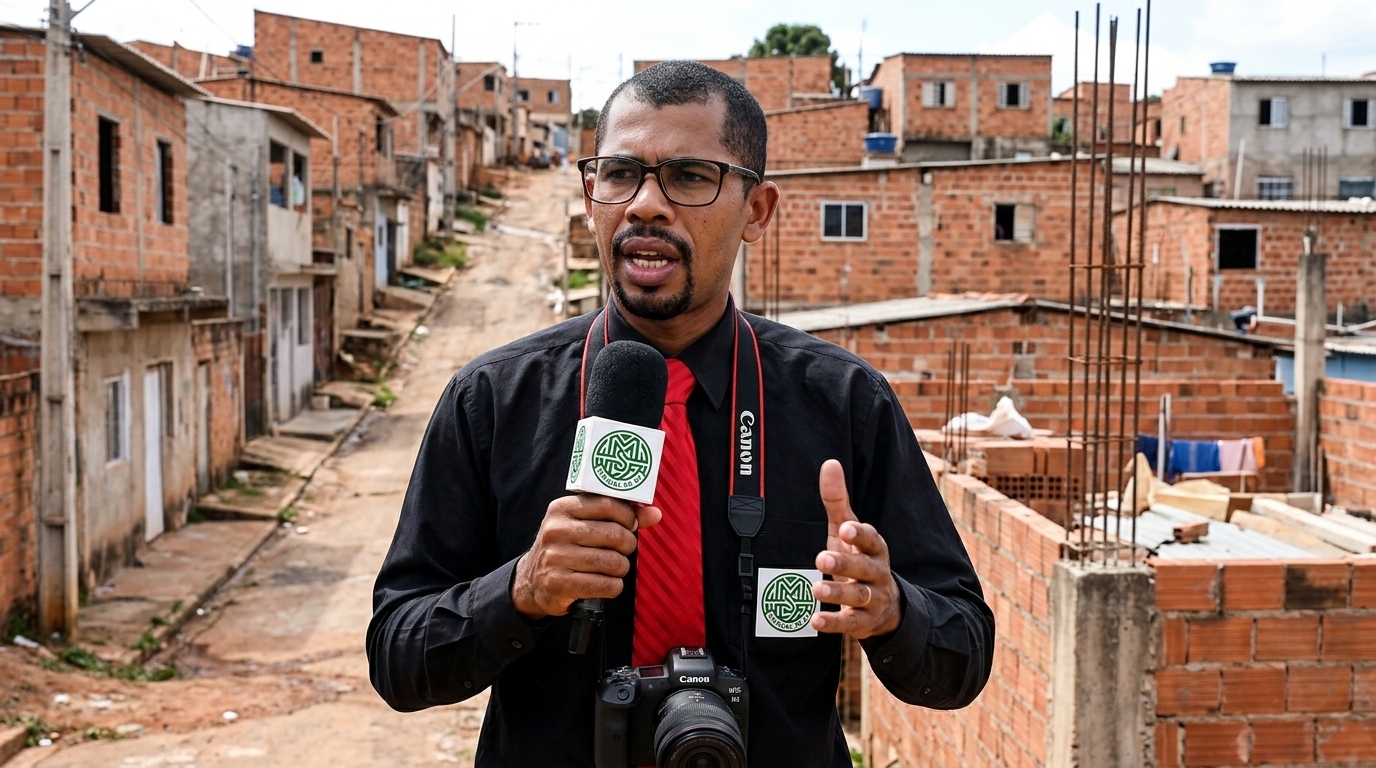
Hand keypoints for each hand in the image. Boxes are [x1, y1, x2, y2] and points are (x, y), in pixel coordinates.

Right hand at [512, 495, 661, 620]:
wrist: (532, 580)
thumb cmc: (567, 547)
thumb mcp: (584, 525)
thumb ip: (620, 517)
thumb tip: (655, 513)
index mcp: (562, 508)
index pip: (608, 504)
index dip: (628, 517)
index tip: (630, 526)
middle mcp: (556, 530)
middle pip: (614, 534)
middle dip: (627, 545)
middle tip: (622, 550)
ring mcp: (555, 557)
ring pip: (613, 562)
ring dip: (621, 568)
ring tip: (613, 568)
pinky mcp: (559, 584)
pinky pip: (605, 585)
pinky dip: (614, 586)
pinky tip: (606, 583)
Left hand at [811, 460, 901, 638]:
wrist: (885, 606)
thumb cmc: (859, 558)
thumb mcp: (848, 532)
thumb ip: (837, 501)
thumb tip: (829, 463)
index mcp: (875, 548)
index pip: (872, 539)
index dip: (860, 534)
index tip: (846, 528)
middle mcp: (877, 573)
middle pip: (864, 568)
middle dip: (844, 563)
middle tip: (821, 558)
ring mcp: (873, 599)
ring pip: (859, 597)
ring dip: (837, 594)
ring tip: (816, 589)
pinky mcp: (864, 622)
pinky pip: (851, 624)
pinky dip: (834, 623)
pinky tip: (815, 620)